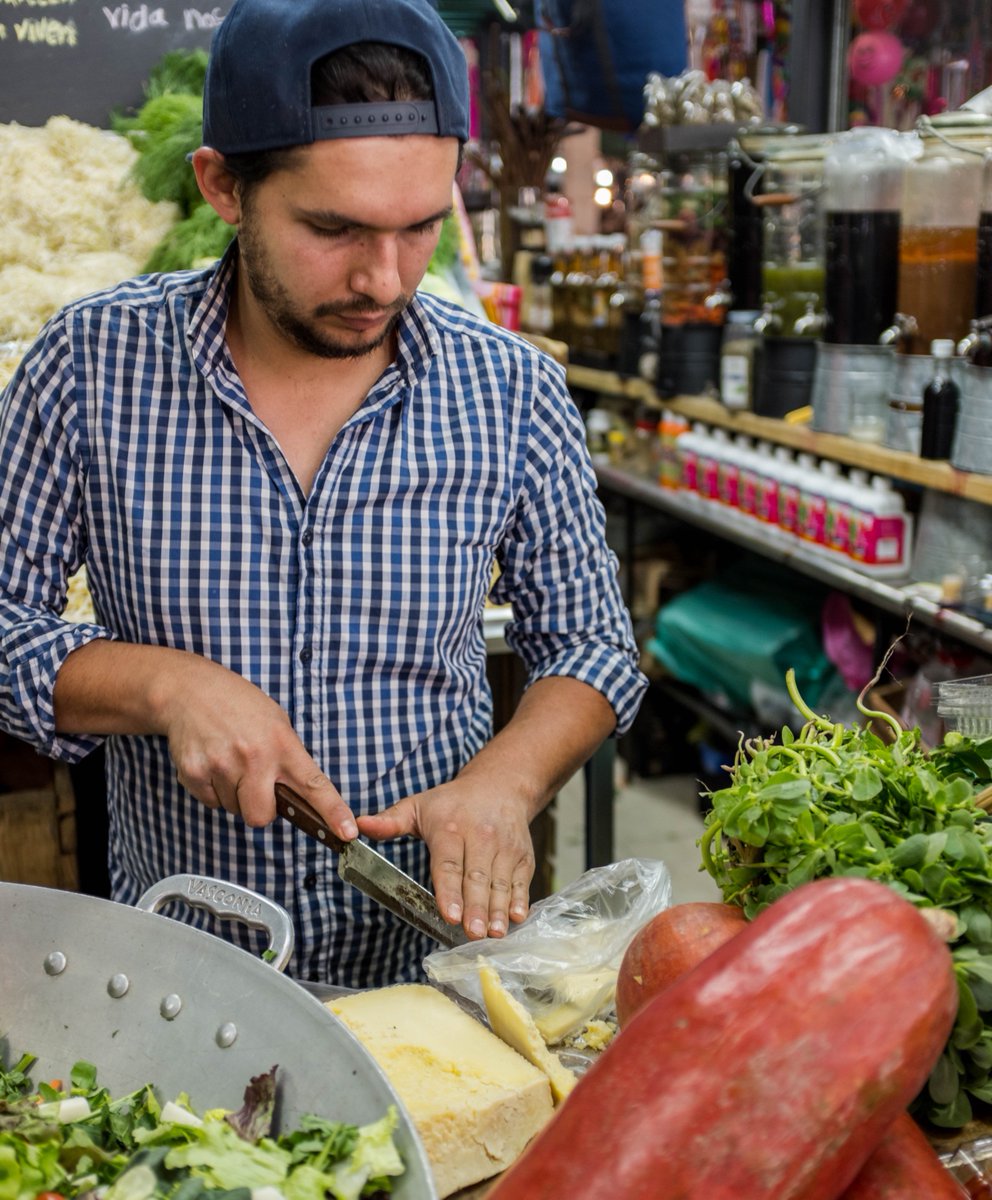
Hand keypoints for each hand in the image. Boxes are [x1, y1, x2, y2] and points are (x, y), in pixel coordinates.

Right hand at [158, 655, 356, 836]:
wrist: (191, 690)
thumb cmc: (239, 705)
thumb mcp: (276, 722)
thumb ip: (288, 758)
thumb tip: (299, 796)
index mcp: (282, 744)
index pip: (314, 785)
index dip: (333, 811)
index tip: (347, 831)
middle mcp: (254, 757)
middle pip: (261, 817)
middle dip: (259, 808)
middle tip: (254, 783)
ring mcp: (222, 765)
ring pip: (234, 810)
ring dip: (233, 795)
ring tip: (230, 761)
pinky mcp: (194, 772)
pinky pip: (210, 803)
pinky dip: (212, 789)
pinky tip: (213, 762)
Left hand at [357, 779, 535, 939]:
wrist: (501, 785)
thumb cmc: (453, 802)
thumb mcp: (418, 806)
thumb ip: (390, 821)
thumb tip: (358, 826)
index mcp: (450, 828)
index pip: (448, 864)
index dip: (449, 890)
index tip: (448, 913)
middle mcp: (480, 837)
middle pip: (476, 877)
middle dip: (475, 908)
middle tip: (473, 934)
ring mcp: (504, 848)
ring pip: (500, 883)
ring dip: (498, 910)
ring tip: (494, 933)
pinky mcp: (523, 857)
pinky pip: (522, 881)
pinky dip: (521, 900)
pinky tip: (518, 918)